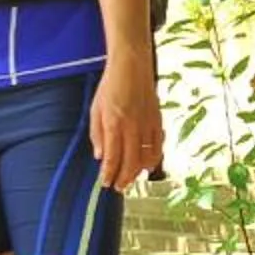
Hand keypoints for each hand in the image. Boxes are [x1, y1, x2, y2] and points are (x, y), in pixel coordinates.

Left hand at [88, 54, 162, 191]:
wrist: (132, 67)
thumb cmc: (110, 87)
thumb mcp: (95, 109)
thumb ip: (97, 134)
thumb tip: (100, 156)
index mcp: (114, 123)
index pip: (112, 156)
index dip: (109, 173)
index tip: (105, 183)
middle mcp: (132, 127)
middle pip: (131, 161)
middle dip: (124, 178)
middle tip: (118, 187)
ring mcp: (148, 124)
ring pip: (146, 156)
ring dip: (139, 172)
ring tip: (131, 180)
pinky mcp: (158, 121)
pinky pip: (158, 146)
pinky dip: (154, 159)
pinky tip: (147, 165)